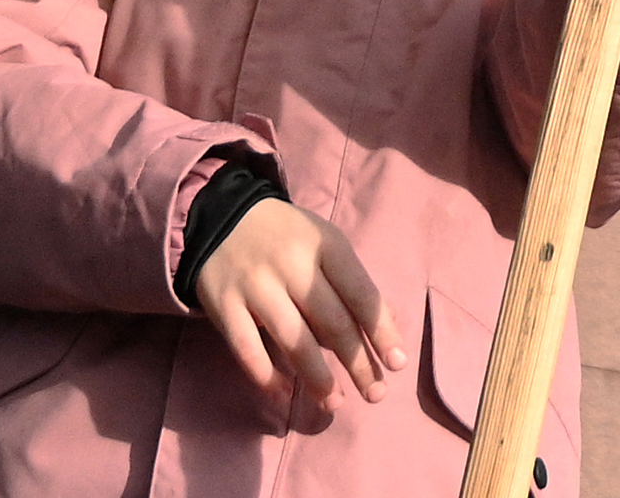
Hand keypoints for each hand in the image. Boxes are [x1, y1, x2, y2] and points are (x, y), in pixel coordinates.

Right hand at [196, 196, 391, 414]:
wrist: (222, 216)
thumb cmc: (288, 237)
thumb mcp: (326, 244)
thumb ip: (354, 283)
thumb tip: (389, 324)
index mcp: (326, 245)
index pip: (360, 294)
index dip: (381, 330)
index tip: (398, 363)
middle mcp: (292, 265)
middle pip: (331, 322)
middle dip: (356, 362)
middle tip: (375, 394)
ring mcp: (256, 286)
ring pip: (292, 340)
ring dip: (317, 377)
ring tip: (335, 403)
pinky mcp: (224, 305)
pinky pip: (247, 349)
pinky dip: (266, 376)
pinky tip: (284, 395)